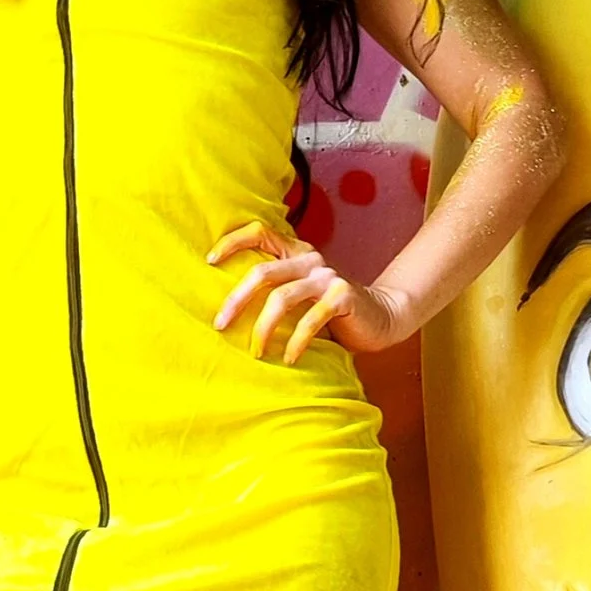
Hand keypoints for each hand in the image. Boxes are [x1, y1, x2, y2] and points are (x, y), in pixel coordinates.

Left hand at [209, 223, 406, 362]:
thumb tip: (225, 310)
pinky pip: (311, 319)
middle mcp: (309, 259)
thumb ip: (274, 291)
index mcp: (295, 252)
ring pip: (282, 297)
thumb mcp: (299, 294)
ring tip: (255, 350)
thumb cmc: (329, 312)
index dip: (232, 241)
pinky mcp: (343, 296)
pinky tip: (288, 358)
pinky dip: (296, 341)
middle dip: (236, 300)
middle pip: (262, 272)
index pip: (260, 232)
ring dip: (263, 327)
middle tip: (219, 325)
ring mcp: (327, 276)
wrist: (381, 317)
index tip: (209, 261)